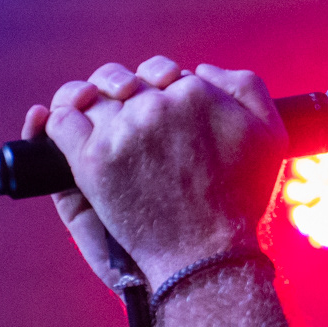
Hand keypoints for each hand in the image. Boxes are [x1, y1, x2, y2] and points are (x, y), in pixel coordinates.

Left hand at [21, 55, 288, 289]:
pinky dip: (56, 120)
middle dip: (121, 94)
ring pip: (91, 98)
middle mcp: (158, 106)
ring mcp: (124, 132)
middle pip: (124, 82)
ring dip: (86, 103)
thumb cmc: (242, 203)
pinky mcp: (95, 161)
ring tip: (91, 119)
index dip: (157, 88)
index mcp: (196, 94)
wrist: (209, 258)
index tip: (156, 111)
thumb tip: (200, 68)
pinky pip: (60, 122)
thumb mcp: (271, 135)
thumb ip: (246, 88)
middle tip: (125, 119)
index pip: (162, 73)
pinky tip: (61, 126)